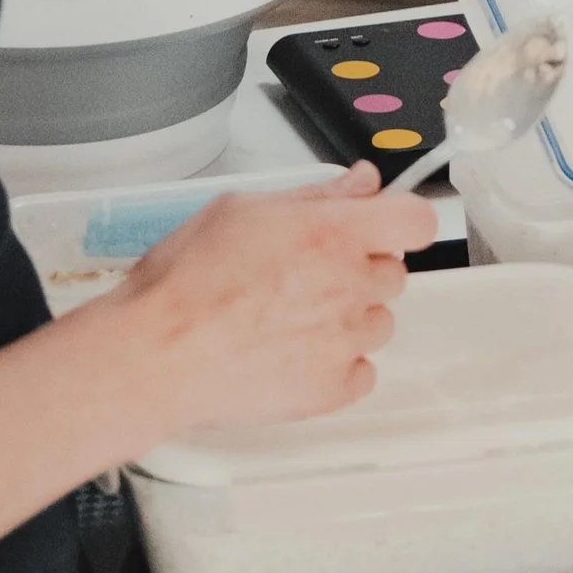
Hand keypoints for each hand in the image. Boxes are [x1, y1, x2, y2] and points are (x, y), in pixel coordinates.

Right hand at [110, 166, 435, 435]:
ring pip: (378, 324)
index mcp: (332, 233)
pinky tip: (295, 353)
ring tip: (291, 318)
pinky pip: (361, 373)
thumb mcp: (241, 209)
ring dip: (349, 318)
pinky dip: (338, 365)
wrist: (156, 353)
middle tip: (308, 273)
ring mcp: (344, 342)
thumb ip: (315, 195)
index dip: (399, 221)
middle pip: (393, 273)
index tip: (380, 227)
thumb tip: (361, 183)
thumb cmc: (185, 281)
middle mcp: (348, 287)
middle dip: (360, 269)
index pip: (416, 221)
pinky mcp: (331, 390)